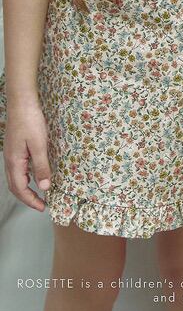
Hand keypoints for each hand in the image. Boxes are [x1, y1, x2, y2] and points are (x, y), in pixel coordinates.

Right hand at [4, 96, 51, 210]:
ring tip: (39, 193)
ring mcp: (11, 154)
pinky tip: (35, 174)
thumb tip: (45, 187)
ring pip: (16, 178)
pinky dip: (26, 177)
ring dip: (26, 188)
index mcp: (14, 162)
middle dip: (28, 198)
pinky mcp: (15, 148)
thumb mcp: (39, 145)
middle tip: (42, 204)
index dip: (31, 200)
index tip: (43, 207)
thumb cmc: (30, 121)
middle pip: (16, 186)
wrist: (22, 102)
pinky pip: (19, 168)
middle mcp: (10, 161)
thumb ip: (41, 166)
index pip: (20, 189)